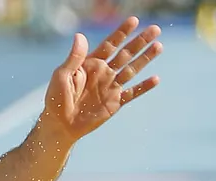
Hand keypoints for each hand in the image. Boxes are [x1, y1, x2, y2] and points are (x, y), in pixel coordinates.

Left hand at [42, 17, 162, 142]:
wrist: (60, 124)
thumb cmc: (56, 98)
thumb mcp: (62, 75)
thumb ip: (74, 57)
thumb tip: (79, 36)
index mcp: (91, 64)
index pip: (110, 44)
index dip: (121, 32)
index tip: (134, 20)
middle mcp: (104, 73)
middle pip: (125, 54)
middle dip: (140, 41)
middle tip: (155, 29)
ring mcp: (110, 87)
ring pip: (132, 70)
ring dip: (145, 58)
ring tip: (158, 46)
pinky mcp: (114, 103)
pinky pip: (132, 93)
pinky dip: (143, 87)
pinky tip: (156, 79)